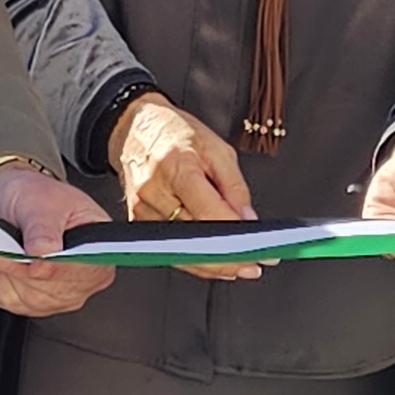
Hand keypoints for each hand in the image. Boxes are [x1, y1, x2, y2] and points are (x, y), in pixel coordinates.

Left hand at [0, 164, 113, 317]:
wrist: (11, 203)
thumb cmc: (36, 197)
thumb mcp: (42, 201)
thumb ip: (43, 227)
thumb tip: (44, 251)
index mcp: (98, 252)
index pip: (87, 272)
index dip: (58, 270)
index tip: (35, 263)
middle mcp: (82, 280)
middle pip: (53, 290)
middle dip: (23, 268)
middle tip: (6, 243)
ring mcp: (56, 296)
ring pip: (28, 297)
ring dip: (6, 271)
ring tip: (1, 244)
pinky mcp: (30, 303)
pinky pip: (8, 298)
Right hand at [110, 93, 261, 278]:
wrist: (136, 128)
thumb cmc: (176, 134)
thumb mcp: (217, 149)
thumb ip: (235, 187)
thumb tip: (247, 221)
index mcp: (177, 166)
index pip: (209, 213)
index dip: (235, 237)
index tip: (258, 250)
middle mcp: (154, 190)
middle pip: (193, 238)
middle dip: (227, 257)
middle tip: (252, 266)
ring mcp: (141, 209)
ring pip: (180, 251)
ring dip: (211, 264)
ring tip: (237, 265)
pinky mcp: (136, 221)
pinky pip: (167, 250)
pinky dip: (192, 259)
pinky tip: (212, 262)